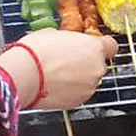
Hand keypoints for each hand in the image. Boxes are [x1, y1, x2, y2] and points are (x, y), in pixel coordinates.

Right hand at [0, 29, 117, 109]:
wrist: (24, 74)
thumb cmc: (36, 51)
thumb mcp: (54, 33)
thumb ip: (69, 39)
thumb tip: (67, 41)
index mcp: (95, 47)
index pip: (111, 46)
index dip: (101, 46)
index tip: (93, 47)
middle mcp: (97, 68)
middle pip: (98, 64)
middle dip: (85, 63)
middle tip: (66, 60)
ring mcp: (89, 87)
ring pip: (88, 80)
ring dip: (77, 78)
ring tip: (56, 74)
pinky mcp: (77, 102)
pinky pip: (78, 94)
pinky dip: (69, 91)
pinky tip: (54, 85)